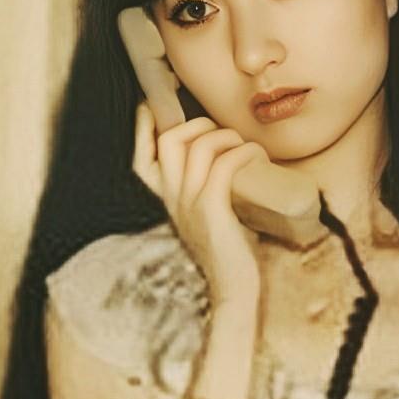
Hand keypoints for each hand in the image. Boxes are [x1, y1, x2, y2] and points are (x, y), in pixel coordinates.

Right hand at [131, 100, 265, 312]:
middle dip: (200, 124)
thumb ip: (205, 193)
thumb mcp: (207, 217)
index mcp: (166, 200)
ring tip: (247, 149)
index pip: (142, 156)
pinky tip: (257, 157)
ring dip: (229, 137)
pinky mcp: (212, 210)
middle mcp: (171, 198)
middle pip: (169, 139)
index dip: (145, 126)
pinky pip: (225, 165)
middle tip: (224, 136)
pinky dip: (244, 152)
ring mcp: (189, 203)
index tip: (158, 106)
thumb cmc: (228, 253)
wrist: (233, 291)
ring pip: (200, 147)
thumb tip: (229, 164)